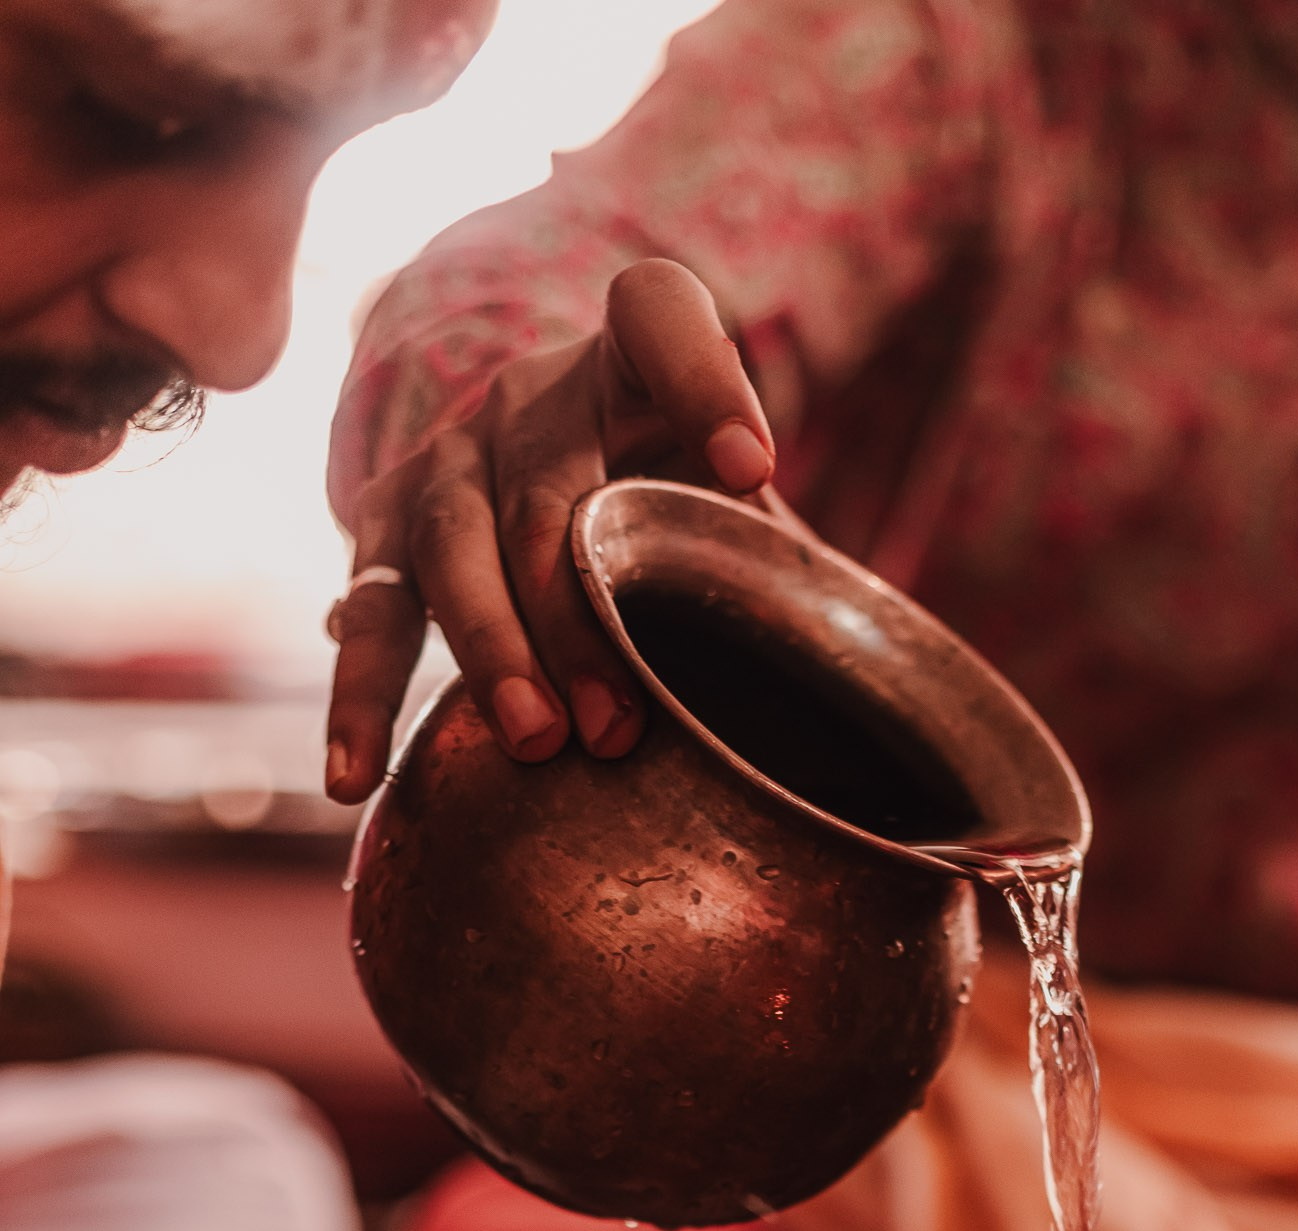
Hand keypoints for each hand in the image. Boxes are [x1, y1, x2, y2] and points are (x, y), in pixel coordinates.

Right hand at [327, 260, 774, 803]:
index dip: (703, 382)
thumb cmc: (676, 507)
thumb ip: (781, 558)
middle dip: (578, 612)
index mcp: (626, 362)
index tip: (752, 464)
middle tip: (619, 723)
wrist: (556, 476)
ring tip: (537, 742)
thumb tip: (874, 676)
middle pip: (543, 489)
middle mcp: (527, 396)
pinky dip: (358, 700)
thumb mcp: (734, 511)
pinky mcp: (389, 526)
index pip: (657, 320)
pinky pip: (370, 613)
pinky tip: (356, 778)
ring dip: (493, 653)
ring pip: (451, 551)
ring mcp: (449, 458)